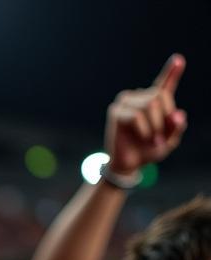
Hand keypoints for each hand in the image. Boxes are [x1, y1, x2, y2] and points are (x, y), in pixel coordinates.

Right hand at [105, 54, 186, 174]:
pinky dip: (144, 129)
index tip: (179, 59)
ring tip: (152, 139)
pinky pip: (136, 116)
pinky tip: (143, 137)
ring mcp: (126, 102)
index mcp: (154, 101)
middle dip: (164, 117)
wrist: (129, 164)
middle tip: (160, 136)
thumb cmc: (148, 150)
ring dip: (155, 125)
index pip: (164, 84)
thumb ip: (177, 128)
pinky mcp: (115, 112)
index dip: (172, 72)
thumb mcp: (169, 141)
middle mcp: (139, 97)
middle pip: (160, 95)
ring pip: (150, 104)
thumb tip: (177, 115)